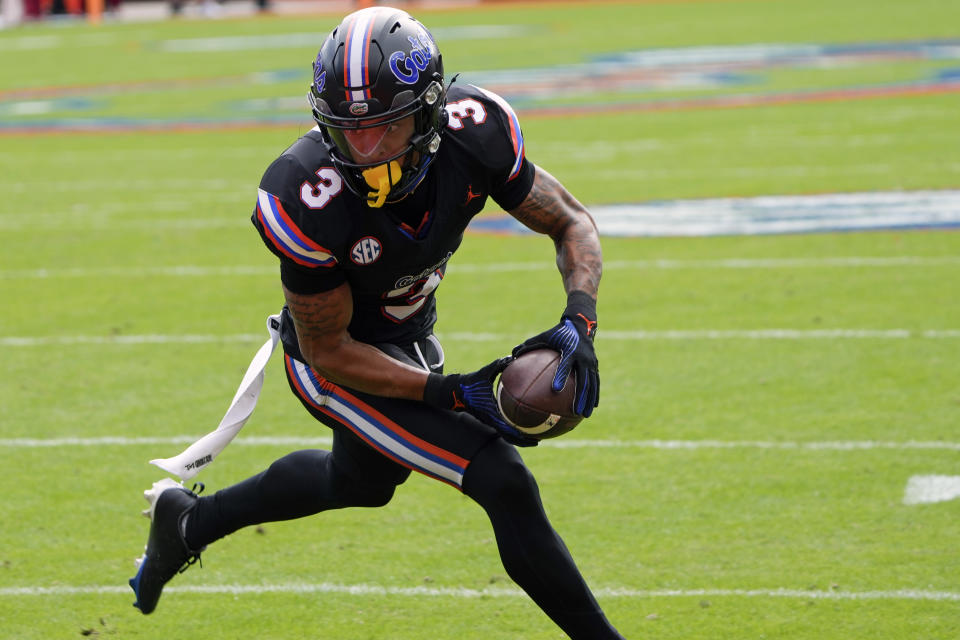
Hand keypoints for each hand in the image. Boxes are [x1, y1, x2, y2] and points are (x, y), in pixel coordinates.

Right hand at [423, 357, 537, 446]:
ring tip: (534, 437)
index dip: (521, 434)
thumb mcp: (483, 373)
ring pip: (506, 435)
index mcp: (490, 412)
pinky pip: (502, 428)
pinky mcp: (488, 419)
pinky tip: (521, 425)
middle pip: (509, 437)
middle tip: (538, 441)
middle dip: (524, 441)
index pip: (507, 428)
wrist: (454, 391)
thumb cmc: (470, 382)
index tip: (534, 437)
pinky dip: (512, 430)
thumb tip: (512, 357)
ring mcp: (489, 421)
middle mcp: (491, 420)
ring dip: (519, 438)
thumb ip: (498, 365)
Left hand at [513, 291, 598, 416]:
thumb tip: (512, 354)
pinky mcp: (595, 365)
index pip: (564, 365)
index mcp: (570, 350)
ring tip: (585, 414)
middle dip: (580, 396)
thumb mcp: (544, 336)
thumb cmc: (558, 332)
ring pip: (592, 384)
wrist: (581, 324)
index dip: (560, 377)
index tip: (555, 390)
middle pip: (583, 380)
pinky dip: (595, 394)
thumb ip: (529, 345)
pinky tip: (593, 407)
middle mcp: (583, 357)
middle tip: (575, 410)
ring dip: (589, 400)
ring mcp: (591, 362)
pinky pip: (596, 382)